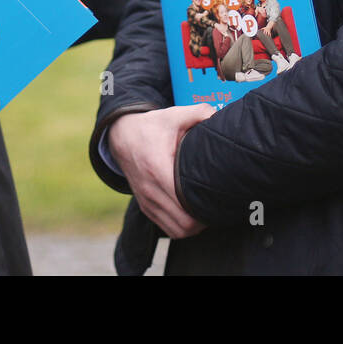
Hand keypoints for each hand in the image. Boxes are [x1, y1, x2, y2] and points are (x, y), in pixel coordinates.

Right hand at [107, 104, 213, 237]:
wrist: (121, 135)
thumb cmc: (152, 126)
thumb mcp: (173, 115)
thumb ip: (199, 113)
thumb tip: (221, 114)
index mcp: (158, 170)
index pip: (184, 205)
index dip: (204, 207)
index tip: (217, 198)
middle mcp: (150, 190)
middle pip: (184, 225)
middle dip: (203, 221)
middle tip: (216, 206)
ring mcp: (146, 201)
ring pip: (176, 231)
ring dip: (193, 226)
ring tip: (205, 211)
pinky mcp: (145, 206)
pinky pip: (166, 227)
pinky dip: (180, 227)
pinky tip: (191, 213)